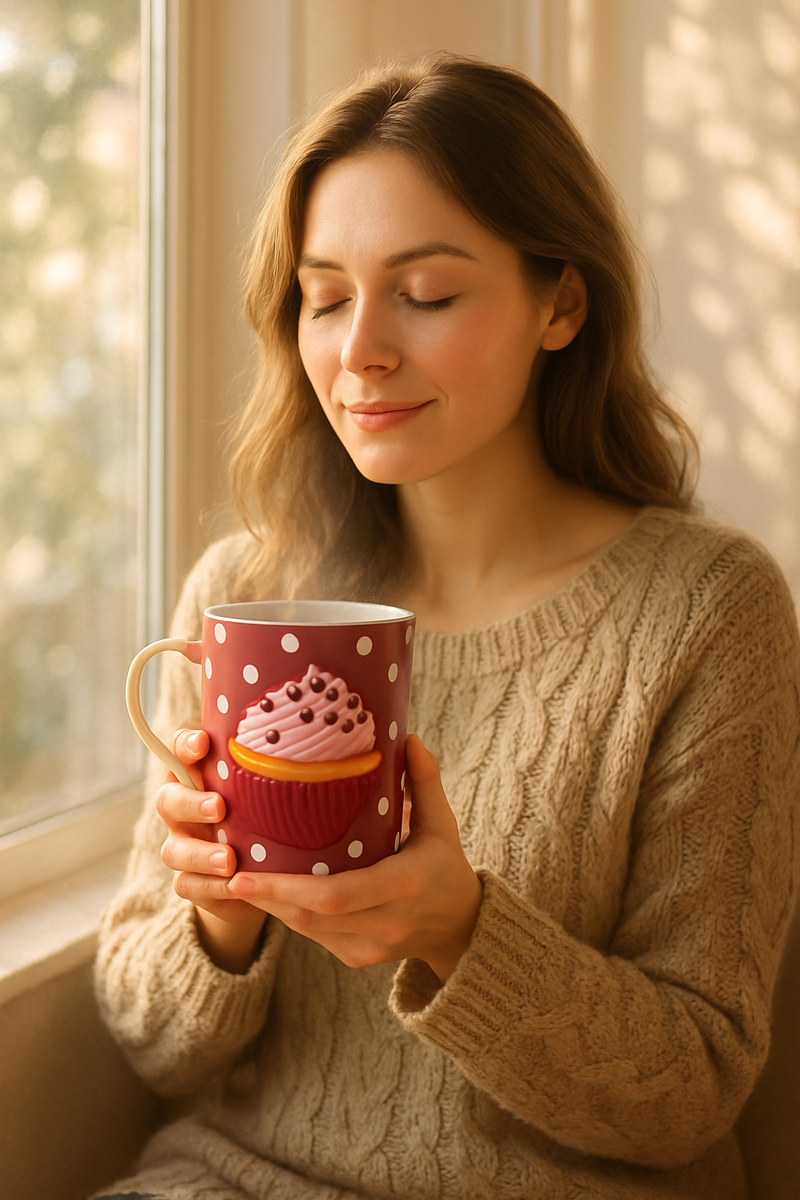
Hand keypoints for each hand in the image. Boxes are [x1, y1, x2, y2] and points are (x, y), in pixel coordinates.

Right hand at [156, 728, 266, 972]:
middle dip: (190, 802)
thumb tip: (344, 738)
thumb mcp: (279, 789)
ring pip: (172, 849)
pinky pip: (187, 885)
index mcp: (201, 775)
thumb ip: (288, 767)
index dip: (185, 745)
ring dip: (200, 853)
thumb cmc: (274, 814)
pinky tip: (232, 886)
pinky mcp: (192, 881)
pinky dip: (209, 886)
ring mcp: (184, 846)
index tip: (204, 744)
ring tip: (229, 859)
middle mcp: (185, 808)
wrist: (262, 873)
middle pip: (168, 799)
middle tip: (219, 807)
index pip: (180, 751)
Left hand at [228, 734, 482, 982]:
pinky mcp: (357, 958)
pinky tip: (266, 895)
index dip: (287, 888)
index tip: (246, 873)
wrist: (461, 927)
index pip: (337, 894)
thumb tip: (409, 737)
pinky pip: (314, 937)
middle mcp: (386, 923)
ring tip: (233, 882)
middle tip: (226, 876)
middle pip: (312, 916)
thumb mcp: (442, 823)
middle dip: (266, 897)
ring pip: (307, 930)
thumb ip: (425, 781)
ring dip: (271, 906)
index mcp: (404, 885)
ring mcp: (369, 947)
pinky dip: (289, 915)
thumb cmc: (447, 866)